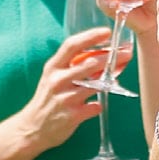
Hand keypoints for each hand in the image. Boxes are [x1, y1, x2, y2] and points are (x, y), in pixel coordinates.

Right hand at [9, 28, 116, 154]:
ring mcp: (65, 98)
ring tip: (116, 76)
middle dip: (111, 57)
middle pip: (88, 63)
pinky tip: (97, 106)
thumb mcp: (53, 77)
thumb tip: (100, 55)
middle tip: (126, 53)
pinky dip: (98, 106)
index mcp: (53, 67)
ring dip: (109, 80)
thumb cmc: (47, 98)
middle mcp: (58, 80)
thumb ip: (71, 66)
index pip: (71, 45)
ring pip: (95, 85)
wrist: (32, 128)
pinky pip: (94, 107)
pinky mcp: (72, 116)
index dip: (90, 36)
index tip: (107, 31)